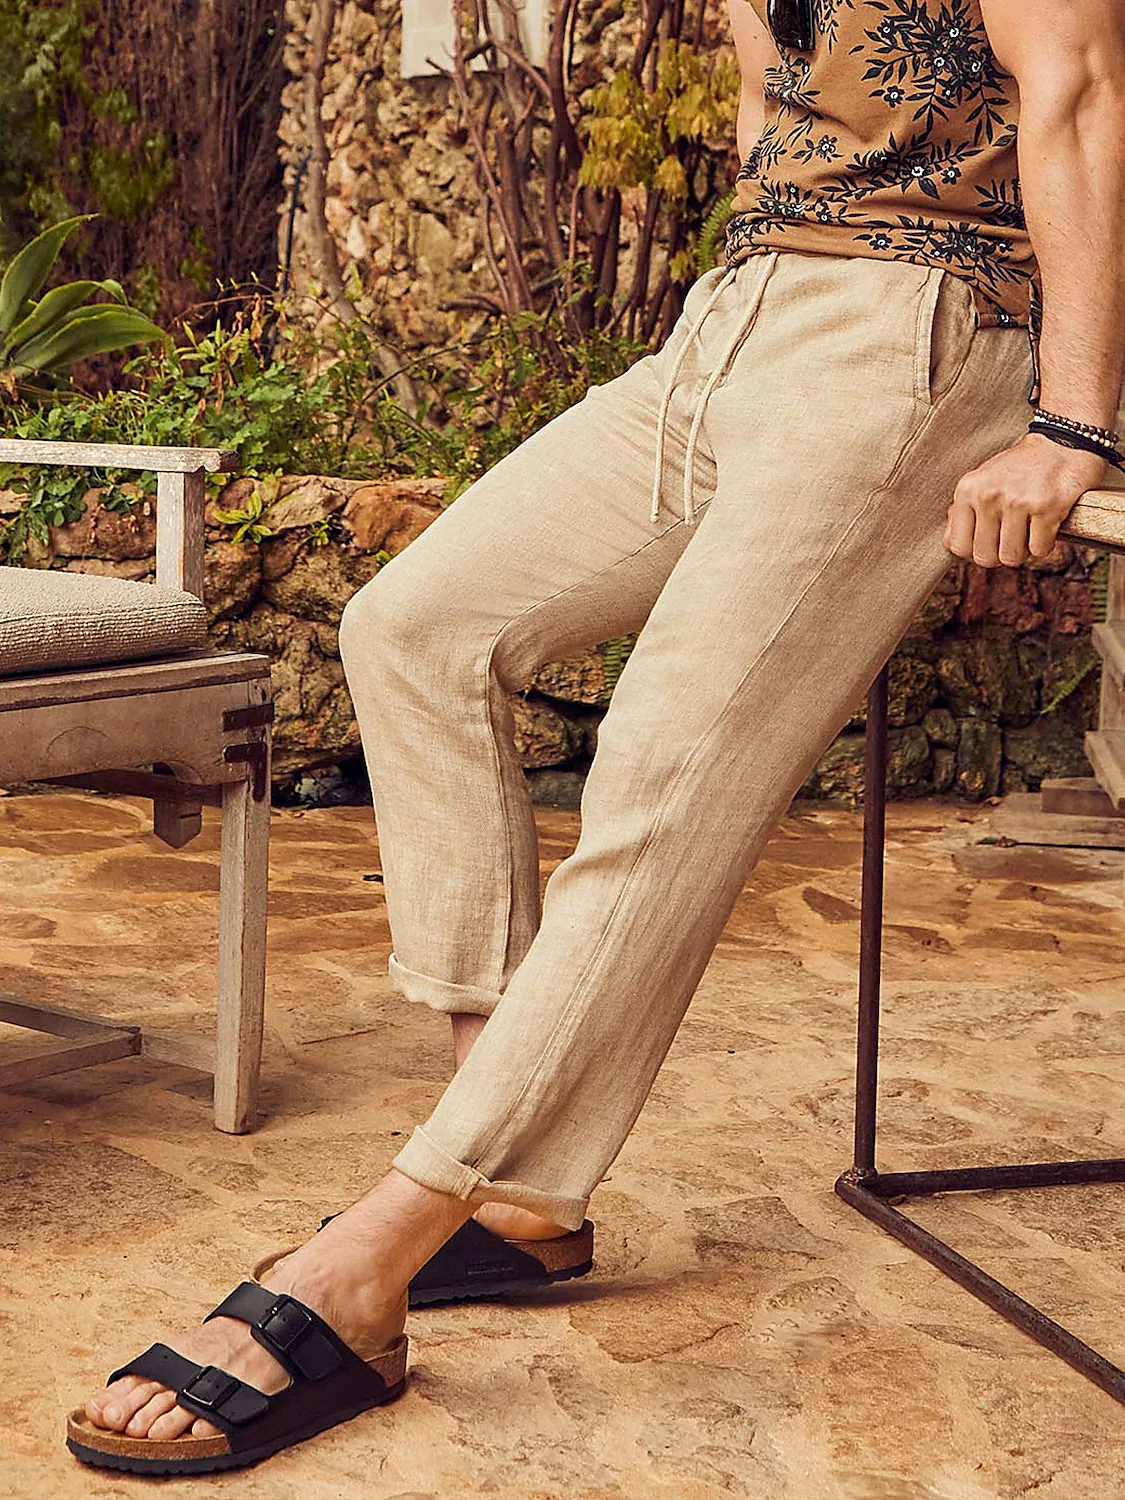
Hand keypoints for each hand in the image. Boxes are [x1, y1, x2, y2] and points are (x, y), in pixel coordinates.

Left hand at [944, 432, 1107, 567]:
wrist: (1064, 442)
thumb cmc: (1021, 468)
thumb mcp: (982, 481)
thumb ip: (964, 510)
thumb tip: (951, 544)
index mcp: (967, 489)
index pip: (958, 546)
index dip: (976, 550)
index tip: (990, 540)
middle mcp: (988, 495)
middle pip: (985, 557)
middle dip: (1000, 554)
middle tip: (1013, 537)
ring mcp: (1017, 502)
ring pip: (1011, 557)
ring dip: (1024, 550)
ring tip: (1029, 530)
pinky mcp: (1047, 508)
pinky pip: (1039, 550)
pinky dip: (1045, 544)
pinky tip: (1046, 525)